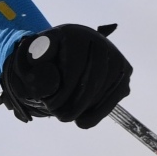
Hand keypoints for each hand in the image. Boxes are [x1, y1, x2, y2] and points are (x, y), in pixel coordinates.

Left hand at [0, 22, 131, 129]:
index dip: (62, 93)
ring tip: (68, 116)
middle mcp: (100, 41)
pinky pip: (115, 96)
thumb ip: (32, 67)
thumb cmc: (47, 55)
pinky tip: (83, 121)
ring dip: (85, 110)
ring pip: (104, 91)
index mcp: (74, 34)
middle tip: (59, 116)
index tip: (49, 106)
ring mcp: (115, 56)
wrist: (67, 48)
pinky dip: (99, 112)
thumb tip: (42, 81)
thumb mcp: (32, 56)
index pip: (74, 70)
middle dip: (74, 105)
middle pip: (92, 81)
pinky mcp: (124, 71)